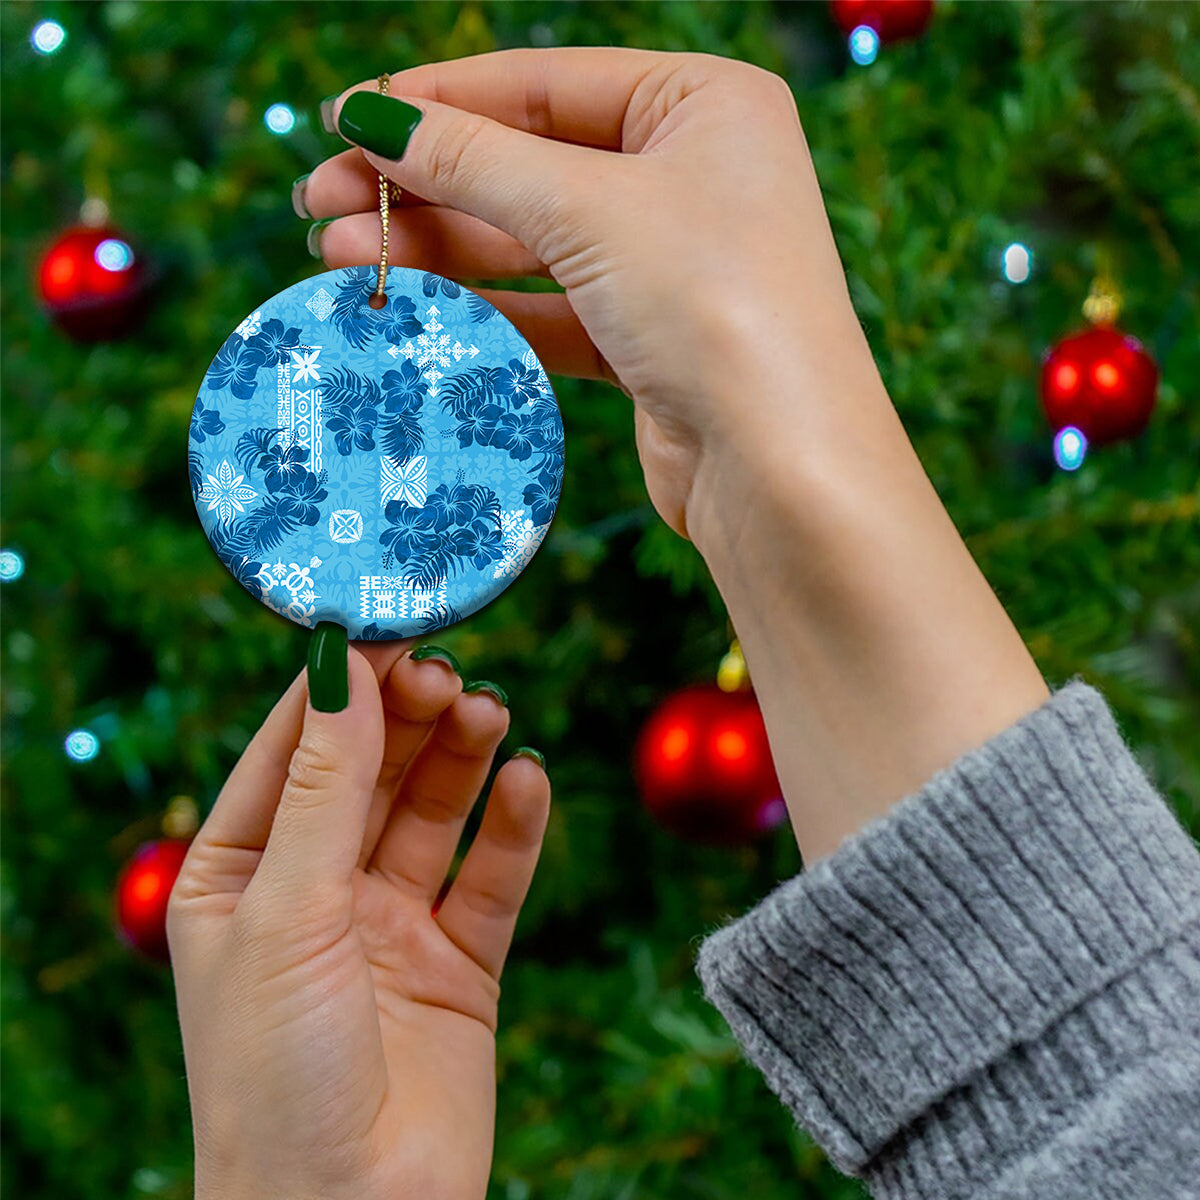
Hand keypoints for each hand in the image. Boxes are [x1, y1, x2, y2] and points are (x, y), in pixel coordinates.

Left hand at [167, 638, 549, 1199]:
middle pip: (371, 772)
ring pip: (433, 813)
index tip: (386, 624)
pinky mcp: (459, 963)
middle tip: (449, 671)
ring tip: (490, 713)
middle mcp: (316, 892)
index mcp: (241, 875)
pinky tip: (528, 781)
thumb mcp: (286, 911)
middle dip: (408, 718)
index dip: (338, 688)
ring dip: (462, 758)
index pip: (292, 752)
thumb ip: (324, 788)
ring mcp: (390, 925)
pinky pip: (491, 878)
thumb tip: (342, 668)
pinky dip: (513, 827)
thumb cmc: (275, 1074)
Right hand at [300, 47, 878, 547]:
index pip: (543, 84)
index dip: (437, 101)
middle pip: (529, 163)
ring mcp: (672, 262)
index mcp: (703, 103)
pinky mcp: (650, 340)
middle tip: (319, 202)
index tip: (343, 119)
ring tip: (338, 256)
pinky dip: (483, 307)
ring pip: (532, 241)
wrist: (781, 467)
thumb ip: (474, 161)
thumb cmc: (713, 304)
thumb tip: (372, 117)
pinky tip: (410, 306)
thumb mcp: (587, 209)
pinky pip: (550, 308)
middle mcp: (693, 174)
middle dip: (422, 183)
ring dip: (437, 248)